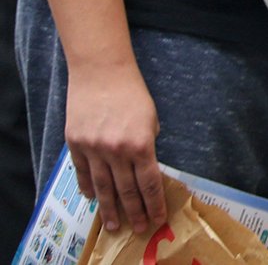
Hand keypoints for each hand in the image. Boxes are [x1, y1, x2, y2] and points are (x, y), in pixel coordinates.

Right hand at [65, 61, 164, 233]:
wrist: (101, 72)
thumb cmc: (132, 92)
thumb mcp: (151, 118)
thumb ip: (147, 144)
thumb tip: (144, 167)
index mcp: (141, 143)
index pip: (149, 182)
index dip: (154, 203)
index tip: (158, 218)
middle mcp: (116, 150)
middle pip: (127, 190)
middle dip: (135, 212)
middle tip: (140, 229)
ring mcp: (93, 149)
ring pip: (103, 187)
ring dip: (110, 209)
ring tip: (114, 225)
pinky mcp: (76, 144)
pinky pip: (82, 173)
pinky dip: (88, 188)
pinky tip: (94, 199)